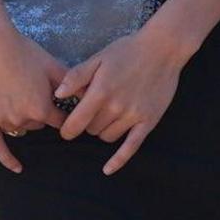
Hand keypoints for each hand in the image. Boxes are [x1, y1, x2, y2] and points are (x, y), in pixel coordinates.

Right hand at [0, 15, 64, 173]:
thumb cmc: (24, 52)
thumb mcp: (53, 66)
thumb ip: (74, 84)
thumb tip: (94, 96)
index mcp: (41, 108)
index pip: (60, 121)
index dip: (62, 112)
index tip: (62, 106)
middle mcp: (22, 118)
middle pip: (38, 124)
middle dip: (39, 111)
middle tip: (32, 90)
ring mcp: (2, 119)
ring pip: (20, 128)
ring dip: (23, 117)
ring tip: (18, 94)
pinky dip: (7, 158)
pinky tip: (18, 168)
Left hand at [54, 22, 187, 175]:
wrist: (162, 49)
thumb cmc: (126, 51)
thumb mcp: (97, 58)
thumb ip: (76, 77)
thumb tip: (57, 94)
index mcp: (100, 92)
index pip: (76, 122)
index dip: (67, 129)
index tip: (65, 130)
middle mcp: (116, 107)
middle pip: (91, 130)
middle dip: (87, 124)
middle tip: (91, 112)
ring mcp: (133, 115)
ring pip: (107, 137)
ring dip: (102, 131)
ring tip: (106, 116)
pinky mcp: (149, 121)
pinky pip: (132, 146)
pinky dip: (119, 160)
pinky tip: (108, 170)